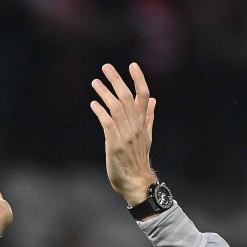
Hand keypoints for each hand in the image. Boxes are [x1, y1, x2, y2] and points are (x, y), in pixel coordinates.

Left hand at [90, 63, 157, 205]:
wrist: (137, 181)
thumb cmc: (138, 159)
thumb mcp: (146, 135)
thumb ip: (148, 116)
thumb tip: (153, 99)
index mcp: (143, 122)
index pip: (143, 95)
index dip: (139, 79)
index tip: (132, 65)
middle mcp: (136, 126)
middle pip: (127, 97)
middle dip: (117, 80)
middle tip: (106, 66)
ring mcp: (126, 134)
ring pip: (117, 107)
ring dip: (105, 93)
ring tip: (95, 82)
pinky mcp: (115, 144)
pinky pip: (107, 124)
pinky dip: (100, 112)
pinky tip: (93, 104)